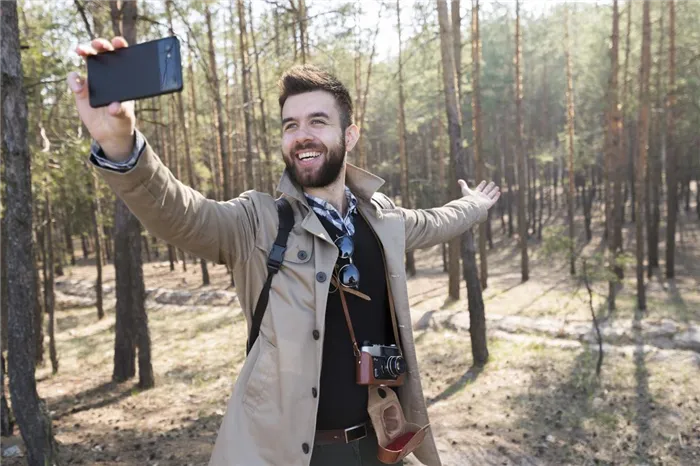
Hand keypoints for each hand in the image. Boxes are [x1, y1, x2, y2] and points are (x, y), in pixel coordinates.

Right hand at [67, 37, 135, 160]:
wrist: (109, 134)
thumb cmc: (122, 121)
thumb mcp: (125, 117)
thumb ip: (121, 111)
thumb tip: (115, 106)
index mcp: (123, 76)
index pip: (122, 57)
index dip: (119, 46)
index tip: (117, 42)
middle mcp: (108, 74)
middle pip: (103, 53)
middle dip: (99, 45)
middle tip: (97, 44)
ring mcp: (93, 79)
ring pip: (87, 59)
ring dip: (84, 51)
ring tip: (81, 51)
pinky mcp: (81, 90)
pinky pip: (74, 79)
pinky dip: (74, 80)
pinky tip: (78, 89)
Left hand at [458, 179, 500, 209]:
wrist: (473, 206)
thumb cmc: (469, 198)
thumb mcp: (465, 189)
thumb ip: (463, 184)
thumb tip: (459, 180)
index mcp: (476, 194)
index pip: (479, 188)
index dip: (482, 185)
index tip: (484, 181)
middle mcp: (481, 197)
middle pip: (486, 191)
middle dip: (489, 187)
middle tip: (492, 183)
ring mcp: (485, 200)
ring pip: (491, 194)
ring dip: (494, 190)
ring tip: (497, 187)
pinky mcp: (489, 203)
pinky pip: (494, 199)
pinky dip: (496, 196)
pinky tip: (498, 192)